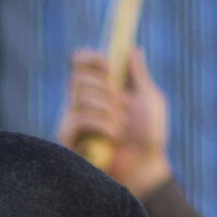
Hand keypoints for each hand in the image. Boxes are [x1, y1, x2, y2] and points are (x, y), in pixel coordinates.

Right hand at [60, 47, 171, 193]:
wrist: (144, 168)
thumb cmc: (149, 137)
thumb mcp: (148, 100)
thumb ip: (139, 74)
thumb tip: (131, 48)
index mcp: (99, 89)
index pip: (79, 64)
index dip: (89, 58)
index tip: (108, 63)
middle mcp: (81, 103)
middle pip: (76, 76)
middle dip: (104, 87)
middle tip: (122, 102)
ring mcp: (72, 121)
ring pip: (79, 96)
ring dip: (107, 109)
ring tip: (121, 127)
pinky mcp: (67, 139)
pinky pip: (77, 118)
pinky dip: (101, 124)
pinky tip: (114, 137)